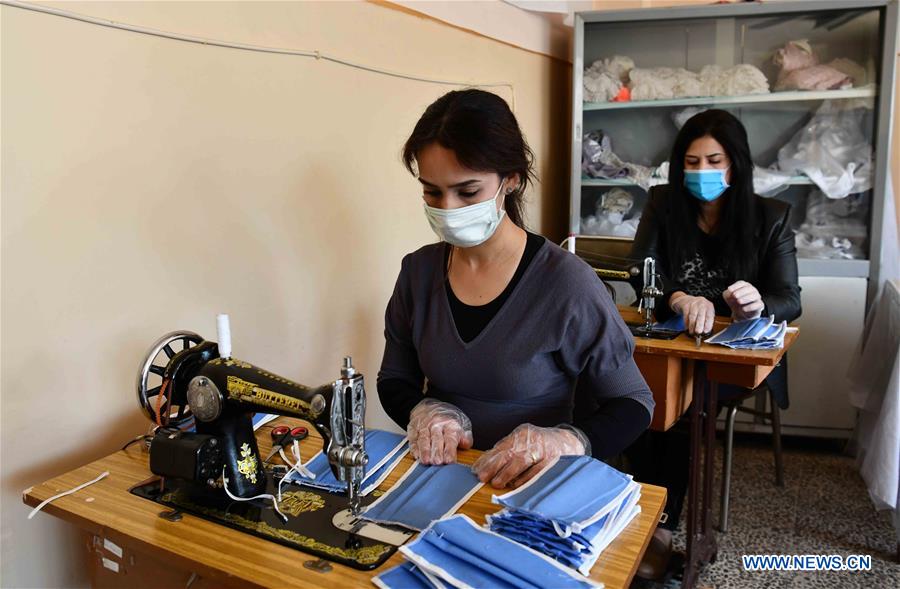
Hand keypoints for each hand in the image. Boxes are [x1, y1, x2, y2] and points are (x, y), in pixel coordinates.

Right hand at [407, 399, 472, 464]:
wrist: (429, 405)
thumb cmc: (447, 420)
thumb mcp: (462, 424)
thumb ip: (465, 436)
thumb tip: (466, 444)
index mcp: (450, 424)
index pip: (450, 438)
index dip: (450, 450)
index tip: (449, 460)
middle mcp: (436, 424)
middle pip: (436, 438)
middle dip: (437, 451)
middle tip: (437, 462)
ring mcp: (423, 426)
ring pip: (424, 439)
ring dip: (424, 450)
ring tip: (426, 461)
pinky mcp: (413, 428)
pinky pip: (413, 437)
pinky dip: (414, 447)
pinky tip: (416, 455)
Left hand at [471, 424, 585, 488]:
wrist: (569, 442)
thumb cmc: (541, 445)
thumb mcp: (523, 442)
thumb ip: (506, 451)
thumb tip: (484, 463)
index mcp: (521, 434)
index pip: (501, 447)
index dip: (488, 459)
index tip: (476, 470)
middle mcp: (532, 440)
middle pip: (509, 453)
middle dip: (494, 466)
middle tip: (482, 477)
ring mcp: (543, 449)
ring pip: (522, 461)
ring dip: (508, 473)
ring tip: (496, 483)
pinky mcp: (554, 460)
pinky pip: (538, 470)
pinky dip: (526, 478)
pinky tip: (516, 485)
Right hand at [670, 293, 714, 335]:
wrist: (687, 300)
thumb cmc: (698, 308)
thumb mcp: (705, 312)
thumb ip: (706, 320)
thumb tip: (705, 331)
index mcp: (709, 306)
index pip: (709, 316)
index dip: (708, 324)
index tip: (706, 331)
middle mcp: (702, 303)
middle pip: (701, 315)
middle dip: (699, 325)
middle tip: (698, 332)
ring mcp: (693, 304)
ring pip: (693, 316)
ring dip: (692, 325)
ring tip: (692, 332)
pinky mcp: (686, 305)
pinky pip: (686, 315)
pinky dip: (686, 322)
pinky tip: (686, 327)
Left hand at [723, 281, 763, 319]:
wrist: (739, 313)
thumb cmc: (734, 302)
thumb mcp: (728, 297)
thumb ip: (727, 294)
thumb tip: (729, 294)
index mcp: (744, 286)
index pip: (741, 283)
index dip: (735, 286)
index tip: (729, 290)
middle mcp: (752, 290)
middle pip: (749, 288)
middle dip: (741, 291)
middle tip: (734, 296)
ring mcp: (757, 297)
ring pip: (755, 295)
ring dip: (746, 298)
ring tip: (738, 301)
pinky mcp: (760, 305)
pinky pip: (758, 304)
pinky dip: (751, 307)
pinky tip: (743, 309)